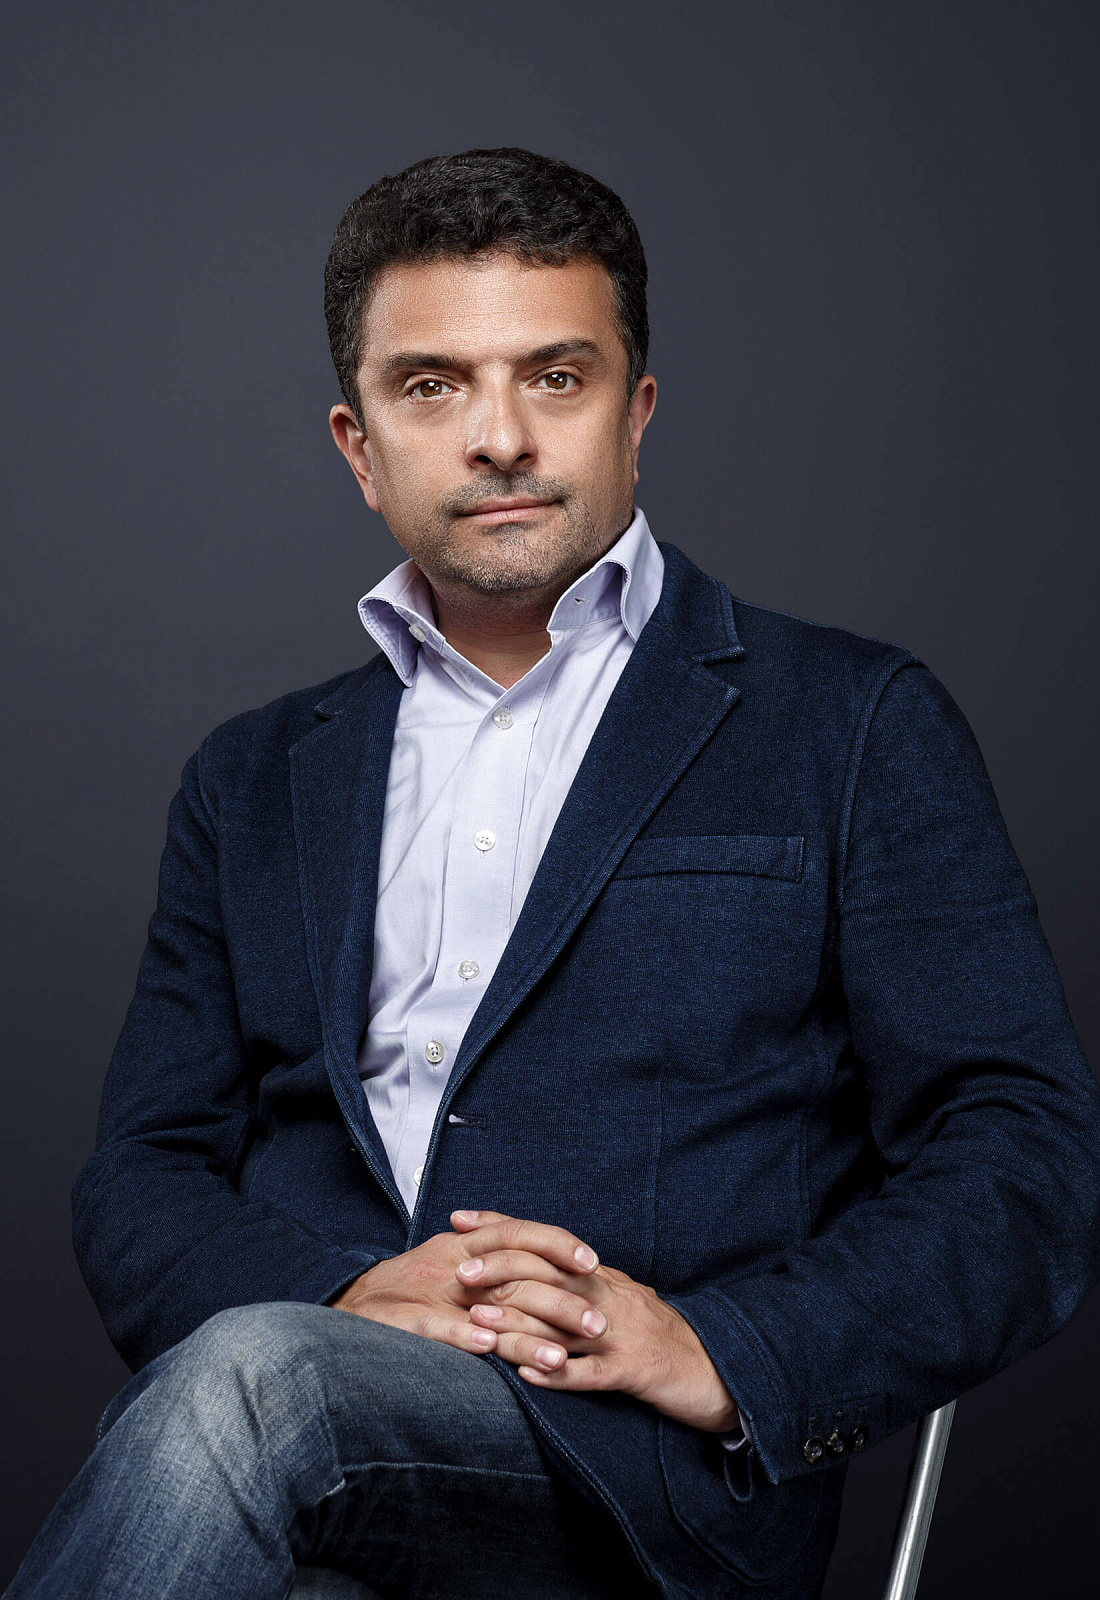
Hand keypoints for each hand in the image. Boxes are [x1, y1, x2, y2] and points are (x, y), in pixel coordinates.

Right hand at [328, 1211, 602, 1360]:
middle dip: (560, 1300)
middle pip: (514, 1269)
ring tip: (560, 1358)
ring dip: (523, 1335)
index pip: (520, 1232)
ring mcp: (430, 1292)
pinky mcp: (406, 1321)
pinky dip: (462, 1336)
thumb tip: (549, 1271)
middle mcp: (452, 1262)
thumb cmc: (409, 1290)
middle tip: (598, 1326)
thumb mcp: (452, 1267)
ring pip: (484, 1305)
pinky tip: (490, 1349)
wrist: (349, 1305)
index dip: (558, 1244)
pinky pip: (437, 1327)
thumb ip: (494, 1264)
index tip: (595, 1265)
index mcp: (464, 1244)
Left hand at [452, 1210, 740, 1433]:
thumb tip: (522, 1273)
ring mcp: (621, 1332)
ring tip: (481, 1323)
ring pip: (564, 1322)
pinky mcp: (634, 1371)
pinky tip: (530, 1377)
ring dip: (520, 1322)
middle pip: (549, 1272)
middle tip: (461, 1273)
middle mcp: (608, 1295)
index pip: (544, 1241)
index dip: (501, 1228)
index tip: (458, 1219)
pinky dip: (561, 1375)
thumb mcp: (616, 1300)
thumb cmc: (657, 1337)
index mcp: (600, 1275)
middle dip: (501, 1269)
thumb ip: (575, 1285)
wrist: (717, 1368)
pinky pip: (593, 1374)